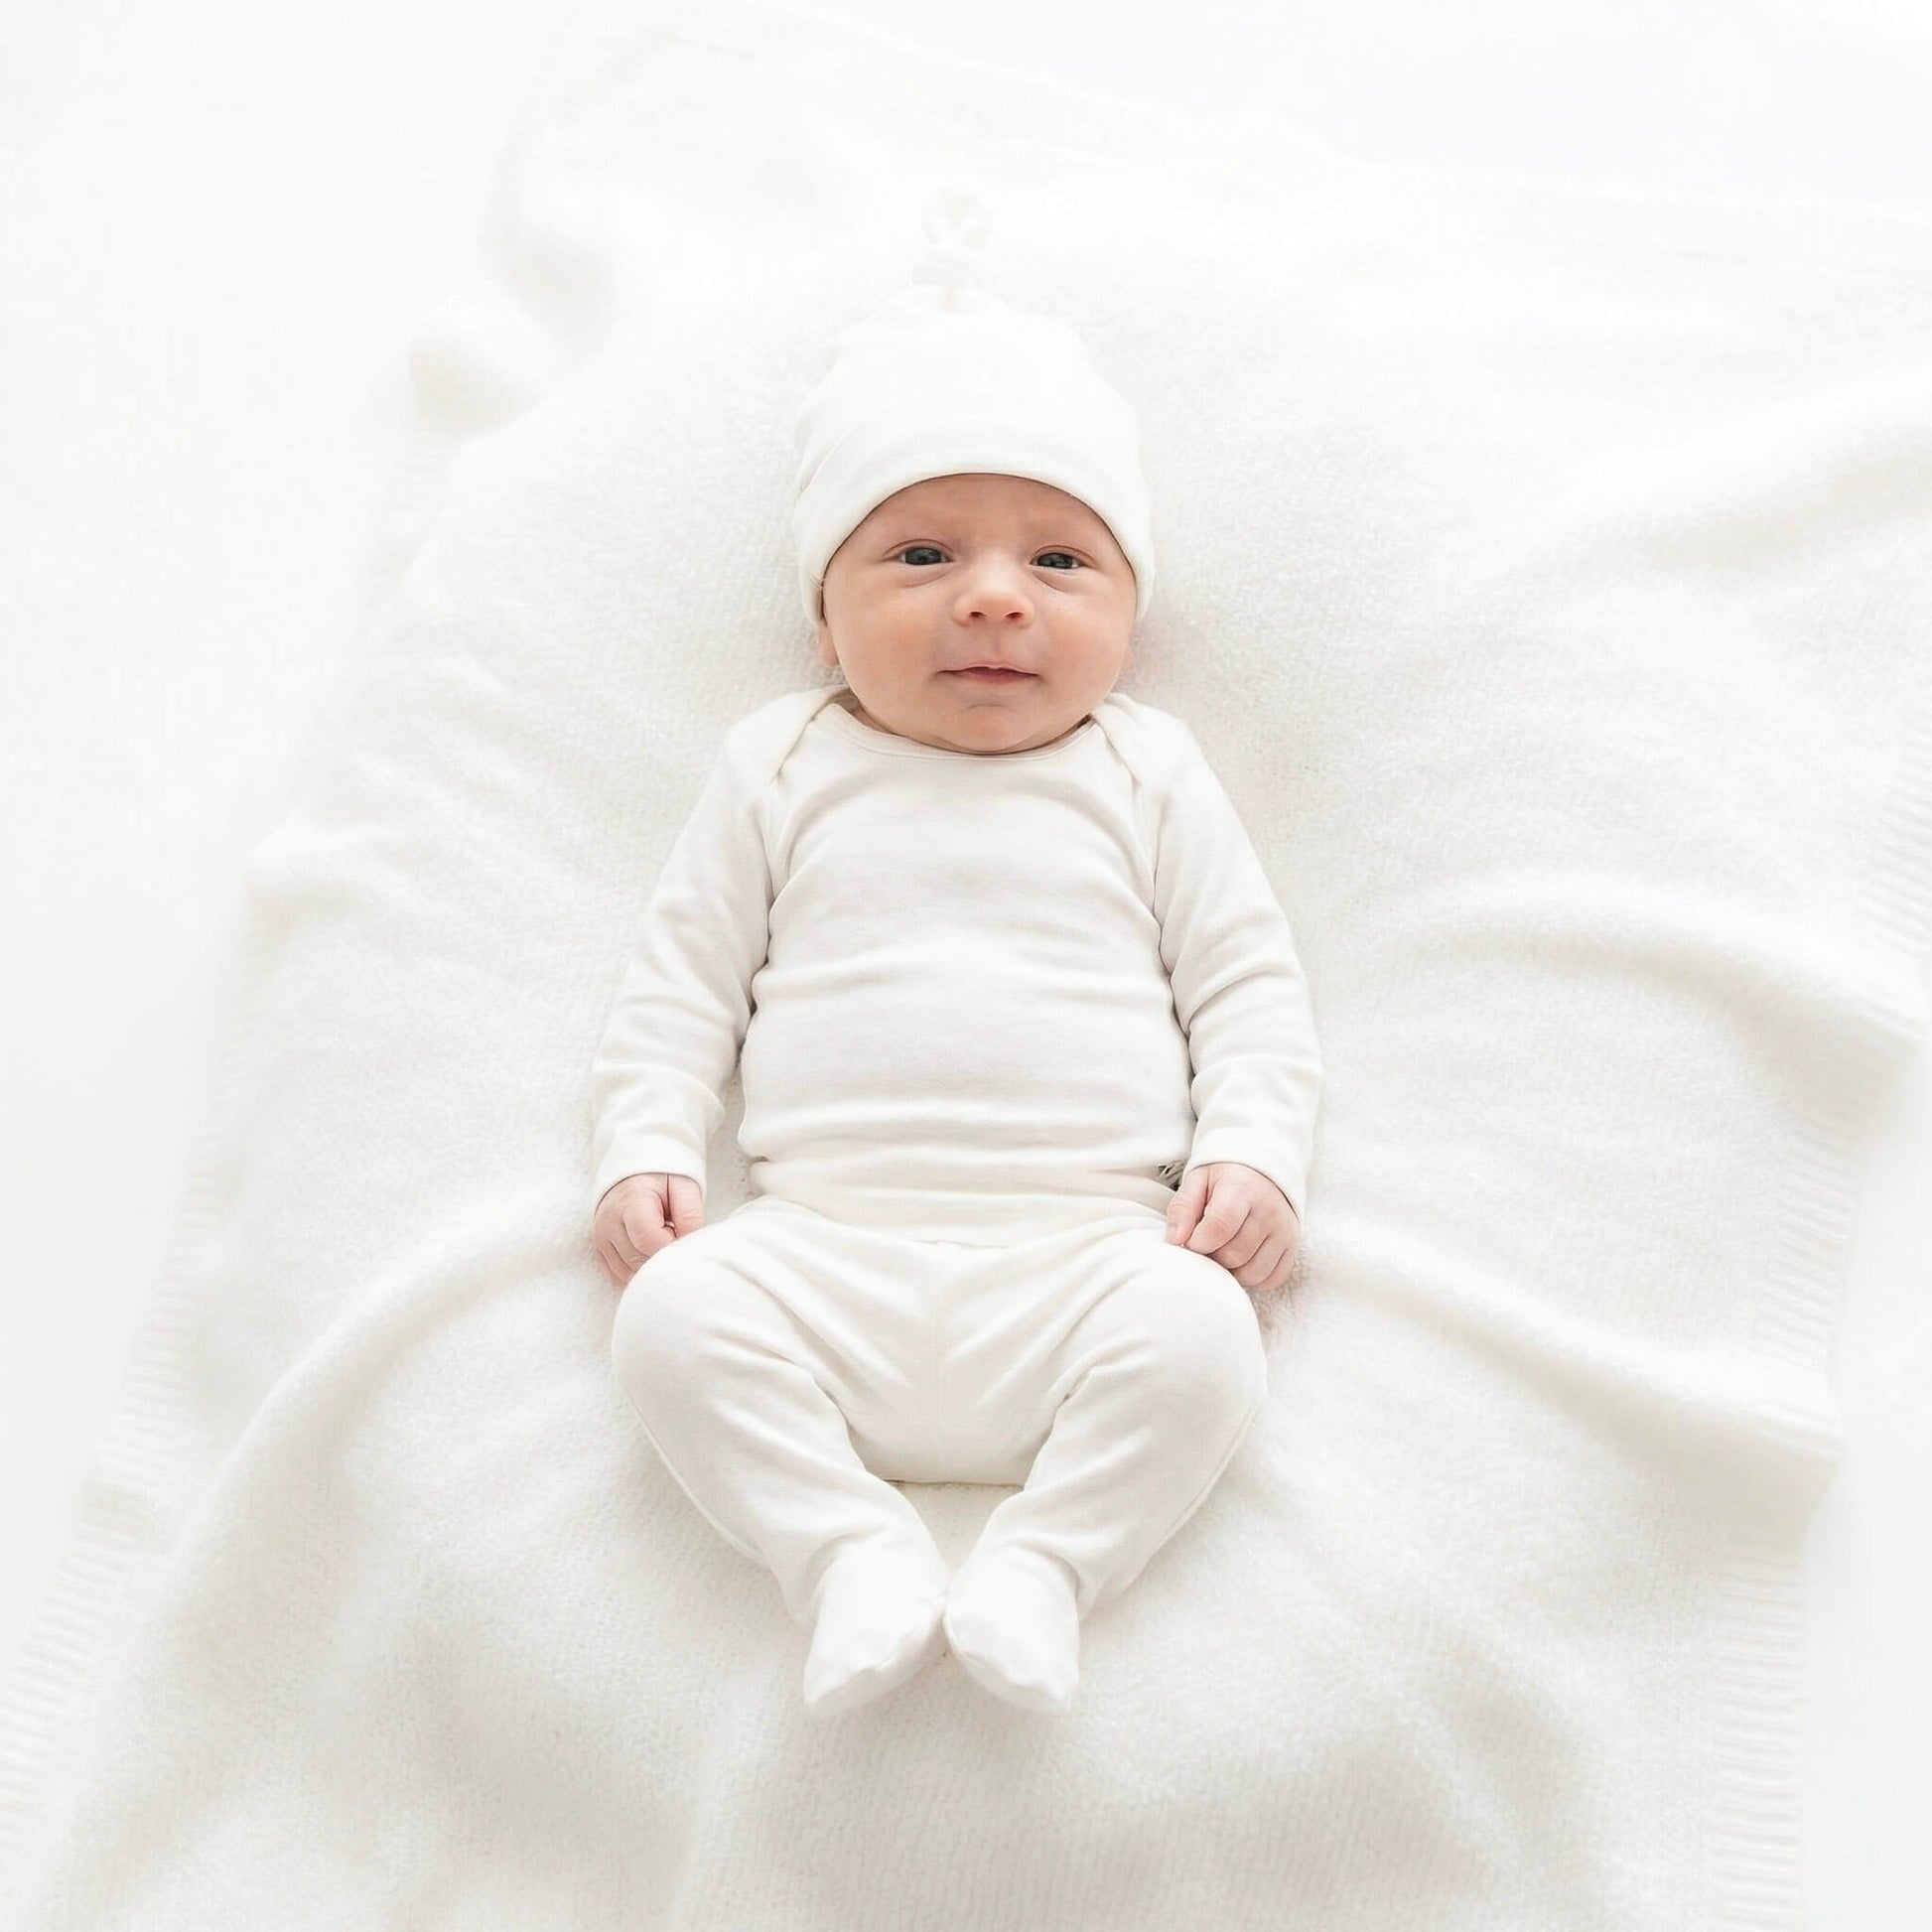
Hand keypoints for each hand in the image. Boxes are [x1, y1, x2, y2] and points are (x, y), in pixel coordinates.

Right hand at [594, 1172, 703, 1287]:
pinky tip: (648, 1251)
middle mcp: (609, 1220)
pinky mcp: (599, 1247)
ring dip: (650, 1265)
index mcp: (630, 1200)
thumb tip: (689, 1249)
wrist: (638, 1168)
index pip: (649, 1240)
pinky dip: (637, 1270)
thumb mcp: (684, 1187)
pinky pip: (618, 1275)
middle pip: (638, 1259)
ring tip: (661, 1239)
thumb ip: (690, 1216)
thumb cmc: (664, 1178)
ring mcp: (601, 1235)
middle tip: (675, 1237)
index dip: (671, 1247)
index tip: (683, 1238)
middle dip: (663, 1257)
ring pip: (628, 1272)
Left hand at [1165, 1161, 1299, 1292]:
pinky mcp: (1292, 1247)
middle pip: (1234, 1255)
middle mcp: (1269, 1211)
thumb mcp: (1197, 1180)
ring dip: (1231, 1271)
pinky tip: (1242, 1261)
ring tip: (1223, 1251)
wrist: (1263, 1171)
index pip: (1219, 1227)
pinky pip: (1271, 1279)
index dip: (1198, 1241)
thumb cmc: (1224, 1178)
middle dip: (1212, 1256)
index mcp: (1242, 1188)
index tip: (1191, 1239)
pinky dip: (1252, 1278)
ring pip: (1252, 1273)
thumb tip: (1175, 1240)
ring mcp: (1284, 1231)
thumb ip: (1182, 1208)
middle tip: (1207, 1243)